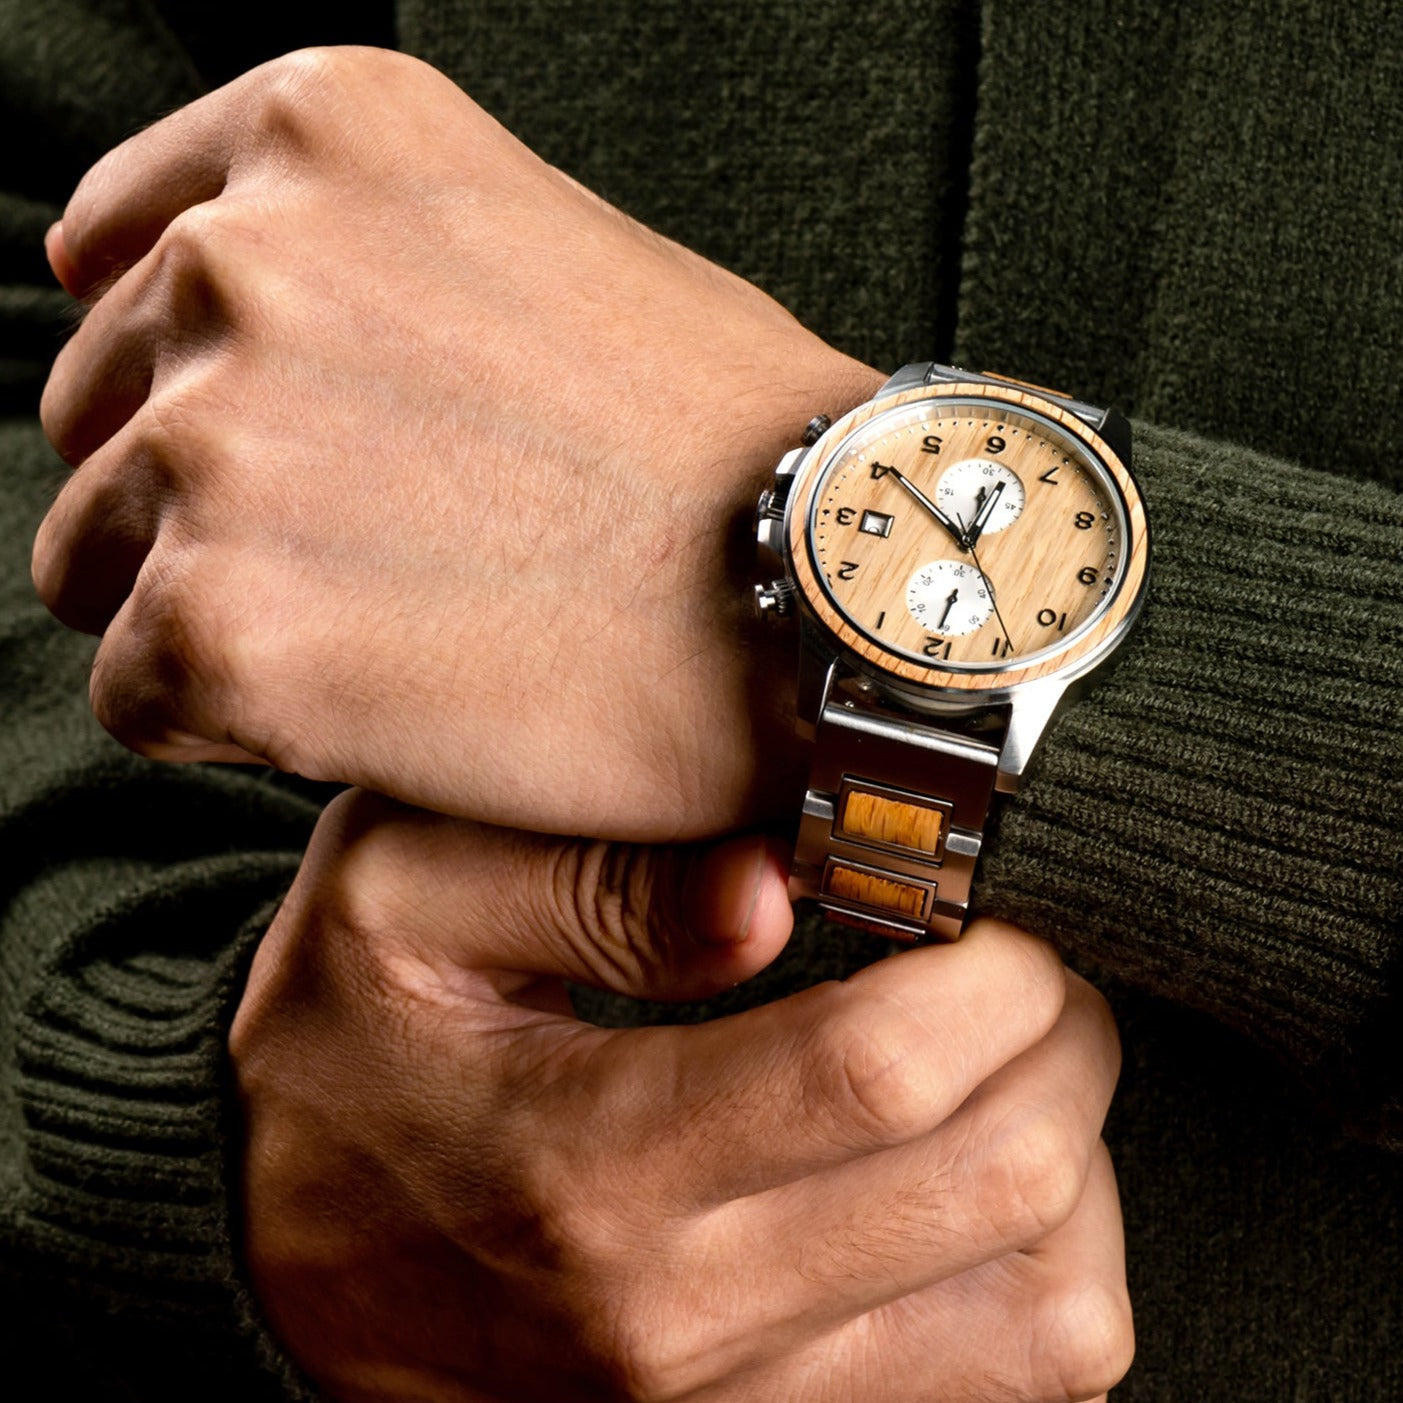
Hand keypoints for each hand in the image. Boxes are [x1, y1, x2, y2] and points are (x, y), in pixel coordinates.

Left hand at [34, 46, 883, 839]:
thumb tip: (250, 310)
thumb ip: (388, 260)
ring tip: (384, 645)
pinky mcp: (219, 624)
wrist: (832, 593)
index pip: (128, 253)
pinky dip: (229, 725)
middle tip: (367, 569)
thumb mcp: (565, 248)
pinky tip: (373, 715)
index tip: (240, 439)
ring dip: (212, 612)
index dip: (173, 369)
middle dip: (200, 503)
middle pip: (101, 416)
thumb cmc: (734, 447)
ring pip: (95, 560)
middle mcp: (242, 262)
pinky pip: (138, 694)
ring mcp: (215, 443)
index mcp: (330, 137)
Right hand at [231, 790, 1132, 1401]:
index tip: (983, 904)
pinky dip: (1044, 1274)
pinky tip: (976, 1175)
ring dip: (1076, 1163)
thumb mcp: (399, 906)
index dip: (989, 969)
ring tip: (1011, 1065)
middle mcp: (681, 1312)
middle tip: (1018, 959)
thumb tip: (772, 887)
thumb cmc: (334, 1059)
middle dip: (1063, 1040)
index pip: (881, 1069)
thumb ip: (585, 885)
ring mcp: (733, 1400)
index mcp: (593, 1161)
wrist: (266, 1254)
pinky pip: (1005, 1389)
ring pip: (1047, 1317)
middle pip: (1000, 1186)